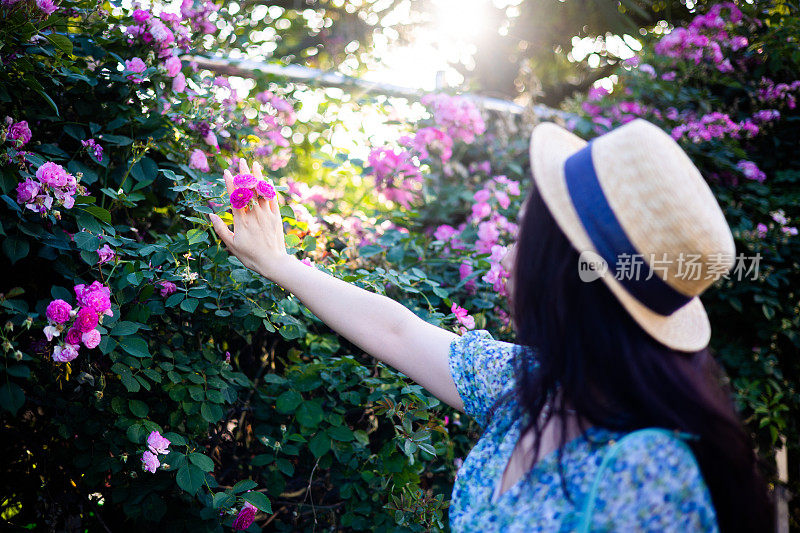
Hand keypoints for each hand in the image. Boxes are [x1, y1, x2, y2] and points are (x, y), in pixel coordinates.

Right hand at [209, 159, 288, 277]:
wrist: (273, 262)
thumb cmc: (250, 256)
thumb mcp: (231, 245)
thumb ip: (220, 229)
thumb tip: (211, 215)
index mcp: (242, 221)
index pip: (235, 198)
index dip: (231, 184)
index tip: (227, 172)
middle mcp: (254, 215)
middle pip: (249, 190)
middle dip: (244, 174)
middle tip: (241, 161)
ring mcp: (267, 215)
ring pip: (261, 192)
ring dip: (258, 176)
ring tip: (254, 164)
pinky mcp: (276, 217)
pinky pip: (273, 199)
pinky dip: (269, 189)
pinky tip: (267, 180)